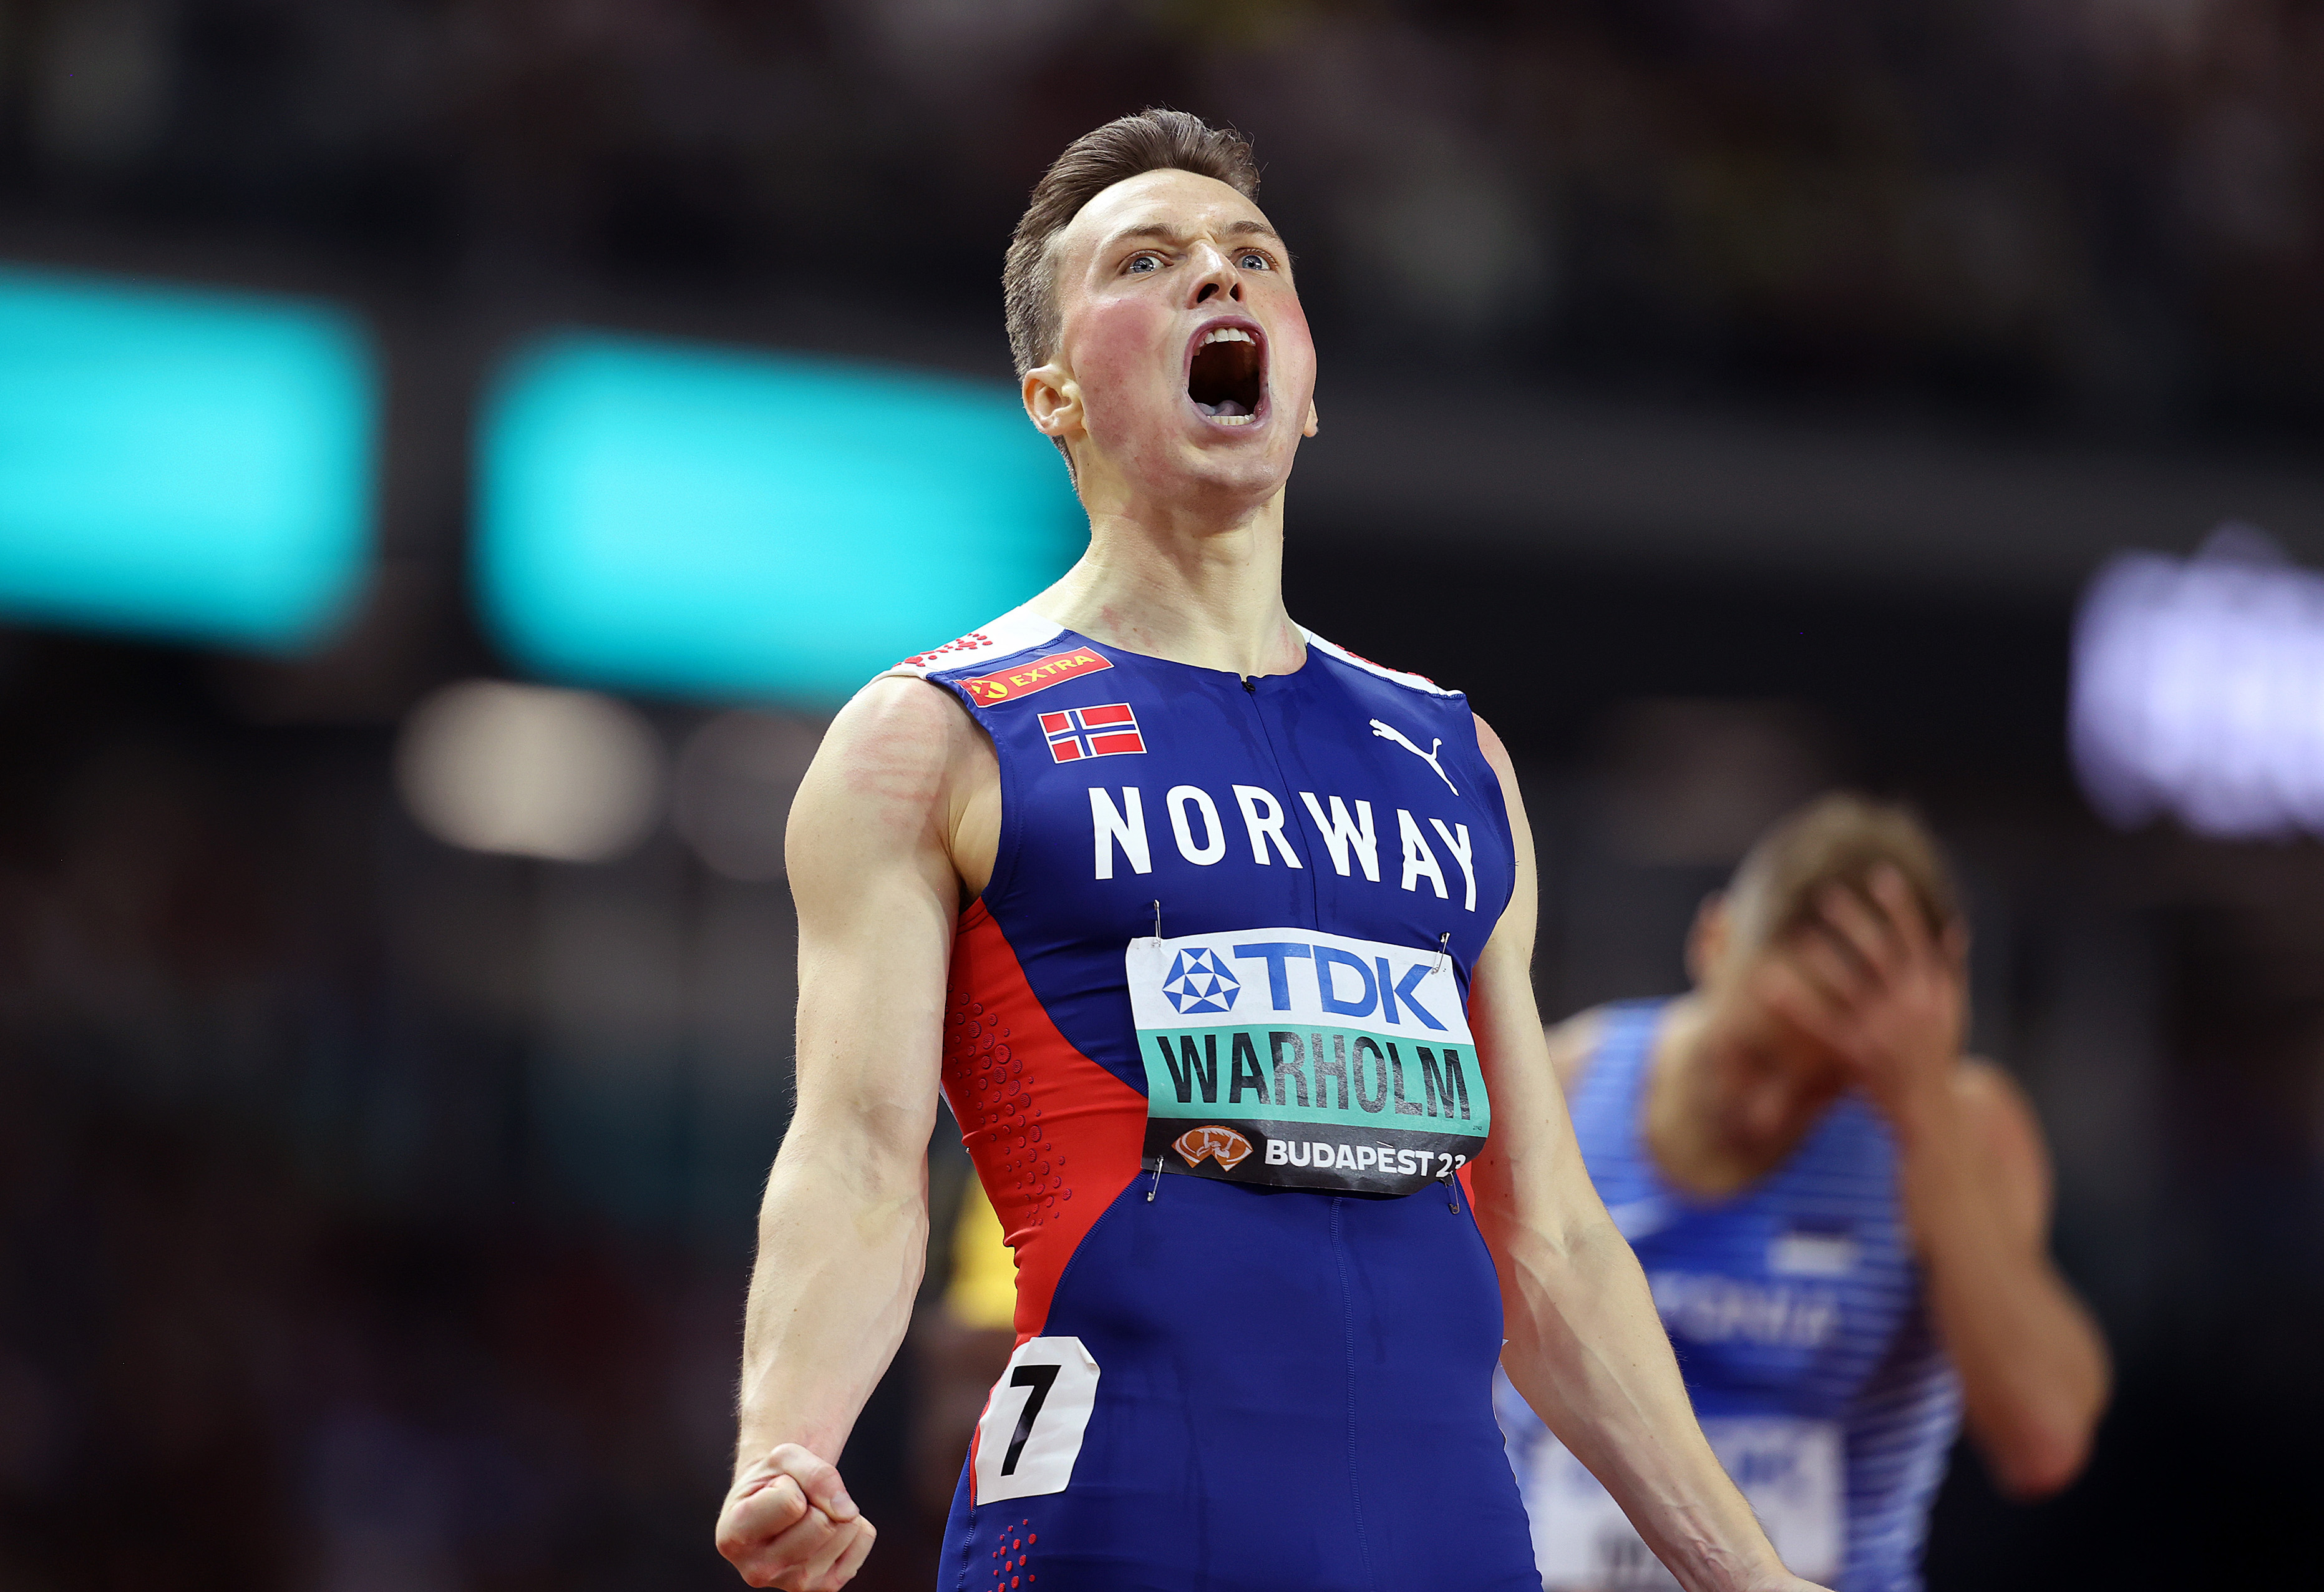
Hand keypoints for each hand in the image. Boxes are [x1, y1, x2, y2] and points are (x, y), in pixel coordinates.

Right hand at [714, 1444, 876, 1590]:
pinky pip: (864, 1539)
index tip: (777, 1488)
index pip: (790, 1502)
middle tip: (799, 1501)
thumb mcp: (785, 1457)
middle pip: (821, 1524)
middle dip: (818, 1499)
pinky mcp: (823, 1586)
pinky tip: (828, 1529)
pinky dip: (855, 1524)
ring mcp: (792, 1584)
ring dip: (836, 1510)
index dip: (791, 1483)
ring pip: (845, 1531)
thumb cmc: (774, 1478)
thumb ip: (816, 1475)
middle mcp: (757, 1571)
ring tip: (810, 1514)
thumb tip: (847, 1512)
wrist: (776, 1499)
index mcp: (733, 1536)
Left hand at [1763, 864, 1965, 1130]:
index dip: (1899, 907)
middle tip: (1825, 894)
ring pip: (1851, 985)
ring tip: (1799, 932)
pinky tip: (1768, 984)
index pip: (1916, 940)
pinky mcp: (1858, 1054)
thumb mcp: (1953, 1010)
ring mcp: (1884, 1030)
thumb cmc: (1938, 1055)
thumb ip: (1951, 968)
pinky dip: (1795, 1003)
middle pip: (1879, 954)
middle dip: (1854, 922)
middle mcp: (1911, 1006)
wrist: (1936, 1113)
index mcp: (1933, 991)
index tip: (1880, 876)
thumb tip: (1955, 926)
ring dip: (1825, 956)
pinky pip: (1820, 1024)